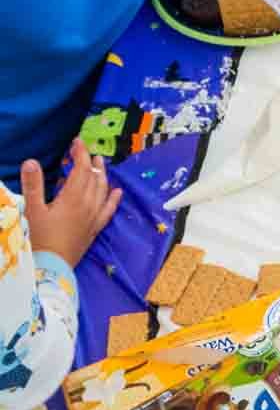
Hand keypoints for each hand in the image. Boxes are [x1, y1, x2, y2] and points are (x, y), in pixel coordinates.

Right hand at [22, 139, 121, 268]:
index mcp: (73, 198)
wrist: (51, 267)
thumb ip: (33, 185)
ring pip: (102, 191)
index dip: (80, 153)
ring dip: (102, 175)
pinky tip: (118, 192)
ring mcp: (93, 218)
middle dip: (91, 162)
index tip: (77, 142)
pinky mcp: (94, 229)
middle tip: (86, 151)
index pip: (81, 169)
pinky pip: (108, 210)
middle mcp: (88, 205)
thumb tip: (31, 161)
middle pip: (94, 178)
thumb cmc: (39, 239)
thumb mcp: (32, 210)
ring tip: (101, 163)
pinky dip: (113, 199)